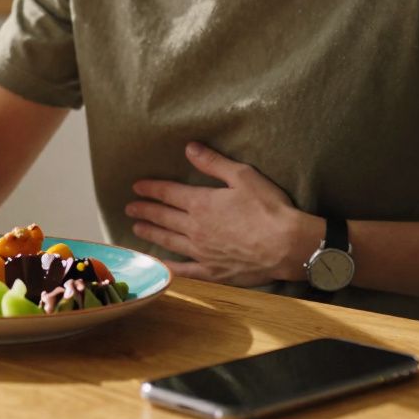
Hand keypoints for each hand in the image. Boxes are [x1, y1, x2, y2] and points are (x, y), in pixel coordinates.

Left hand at [125, 142, 321, 285]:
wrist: (288, 245)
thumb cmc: (269, 208)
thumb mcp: (243, 176)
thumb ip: (213, 162)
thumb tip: (189, 148)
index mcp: (201, 203)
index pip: (168, 193)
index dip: (151, 188)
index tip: (136, 187)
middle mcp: (195, 228)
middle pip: (164, 217)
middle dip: (145, 211)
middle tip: (130, 208)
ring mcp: (201, 252)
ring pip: (169, 241)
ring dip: (151, 234)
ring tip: (137, 229)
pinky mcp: (212, 271)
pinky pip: (184, 270)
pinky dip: (168, 267)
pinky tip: (157, 265)